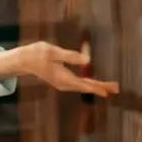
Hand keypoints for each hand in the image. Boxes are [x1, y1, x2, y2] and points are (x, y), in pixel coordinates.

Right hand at [0, 41, 118, 96]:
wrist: (24, 60)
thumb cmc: (37, 53)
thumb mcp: (53, 51)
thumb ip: (70, 56)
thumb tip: (87, 60)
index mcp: (63, 77)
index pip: (84, 84)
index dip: (97, 86)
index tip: (108, 90)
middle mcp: (64, 83)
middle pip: (85, 87)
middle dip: (100, 87)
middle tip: (116, 88)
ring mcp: (62, 83)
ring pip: (83, 86)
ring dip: (96, 86)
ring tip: (110, 87)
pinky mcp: (62, 80)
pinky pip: (78, 83)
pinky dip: (88, 83)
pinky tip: (94, 83)